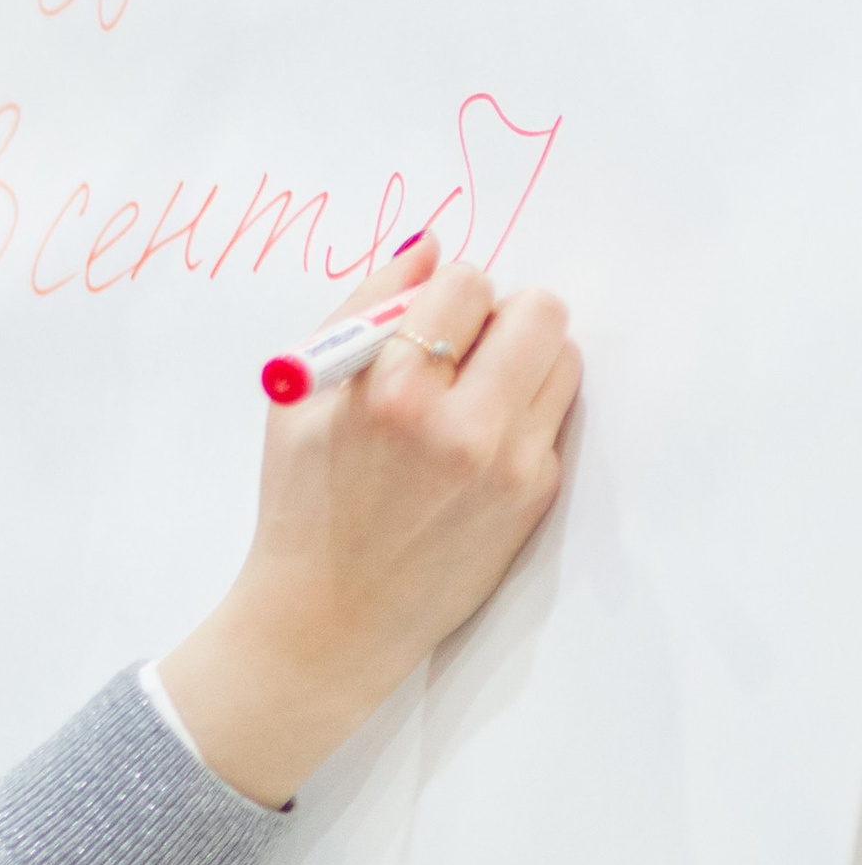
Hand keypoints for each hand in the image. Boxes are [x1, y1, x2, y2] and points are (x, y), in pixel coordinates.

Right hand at [158, 237, 581, 807]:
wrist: (328, 615)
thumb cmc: (302, 499)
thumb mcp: (301, 393)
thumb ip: (364, 307)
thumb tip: (429, 248)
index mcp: (393, 390)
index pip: (467, 284)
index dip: (446, 291)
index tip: (427, 317)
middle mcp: (463, 426)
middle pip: (540, 313)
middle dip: (503, 314)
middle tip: (465, 346)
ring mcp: (510, 465)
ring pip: (562, 359)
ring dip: (523, 359)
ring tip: (472, 393)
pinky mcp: (535, 497)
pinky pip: (554, 416)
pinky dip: (522, 412)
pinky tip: (473, 445)